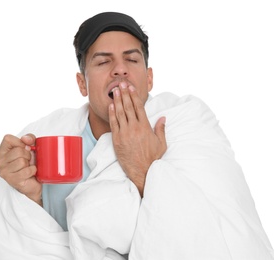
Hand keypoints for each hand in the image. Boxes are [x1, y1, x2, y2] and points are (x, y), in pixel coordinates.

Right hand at [0, 133, 41, 204]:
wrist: (35, 181)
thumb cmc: (31, 163)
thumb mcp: (31, 146)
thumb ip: (29, 138)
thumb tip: (25, 139)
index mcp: (2, 151)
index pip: (8, 138)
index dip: (20, 142)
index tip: (25, 148)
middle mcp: (0, 161)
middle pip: (18, 151)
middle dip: (28, 155)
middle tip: (28, 161)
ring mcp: (4, 172)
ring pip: (22, 161)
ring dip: (30, 164)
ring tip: (28, 167)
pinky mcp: (11, 180)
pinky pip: (26, 171)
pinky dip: (32, 171)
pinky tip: (31, 172)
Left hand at [109, 82, 166, 196]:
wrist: (142, 171)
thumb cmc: (152, 158)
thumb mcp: (161, 144)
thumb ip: (161, 129)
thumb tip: (163, 118)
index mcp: (145, 127)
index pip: (139, 107)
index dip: (134, 96)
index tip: (131, 88)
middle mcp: (134, 128)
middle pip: (128, 107)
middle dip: (124, 94)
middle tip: (121, 84)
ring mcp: (124, 133)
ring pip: (120, 113)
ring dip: (117, 101)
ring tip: (114, 91)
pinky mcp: (117, 139)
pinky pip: (113, 124)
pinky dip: (112, 114)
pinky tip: (110, 106)